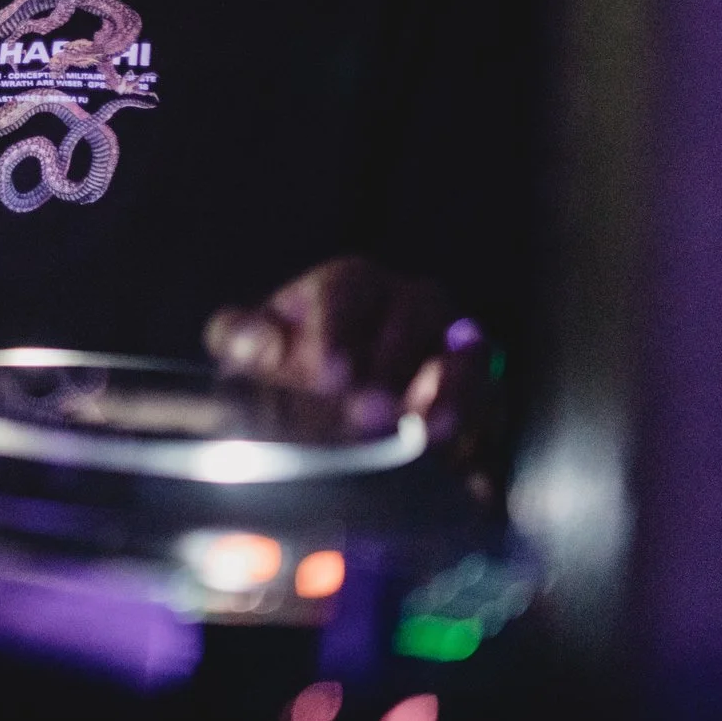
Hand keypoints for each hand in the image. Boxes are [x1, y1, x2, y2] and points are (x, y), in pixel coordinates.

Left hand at [205, 256, 493, 447]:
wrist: (322, 414)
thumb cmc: (284, 368)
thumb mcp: (249, 352)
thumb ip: (239, 339)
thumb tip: (258, 341)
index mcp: (346, 285)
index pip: (347, 289)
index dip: (338, 328)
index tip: (327, 373)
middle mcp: (403, 300)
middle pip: (413, 312)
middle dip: (389, 362)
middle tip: (365, 409)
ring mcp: (445, 337)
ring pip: (455, 346)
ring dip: (433, 387)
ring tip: (407, 427)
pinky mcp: (471, 379)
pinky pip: (482, 386)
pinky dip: (463, 408)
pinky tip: (441, 435)